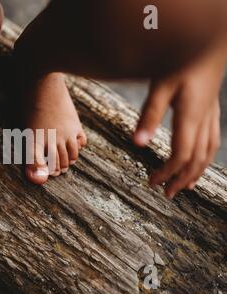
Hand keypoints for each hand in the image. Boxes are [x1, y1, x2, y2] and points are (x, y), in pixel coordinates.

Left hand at [133, 41, 225, 198]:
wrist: (206, 42)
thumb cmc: (180, 61)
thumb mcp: (160, 86)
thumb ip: (149, 115)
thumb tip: (137, 143)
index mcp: (191, 117)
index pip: (181, 155)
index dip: (167, 172)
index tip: (152, 182)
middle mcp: (204, 121)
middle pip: (197, 160)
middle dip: (182, 179)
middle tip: (167, 194)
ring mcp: (211, 116)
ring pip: (208, 153)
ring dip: (196, 172)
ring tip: (185, 187)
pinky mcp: (211, 111)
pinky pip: (212, 142)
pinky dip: (205, 158)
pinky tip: (199, 161)